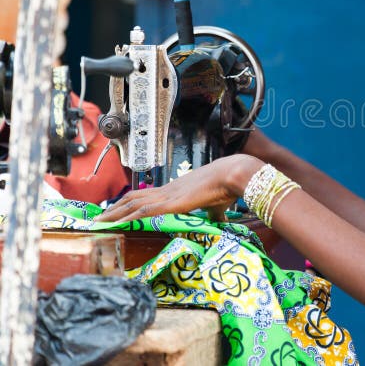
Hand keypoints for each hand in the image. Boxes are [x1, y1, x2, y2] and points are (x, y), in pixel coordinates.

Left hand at [96, 154, 263, 222]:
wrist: (232, 174)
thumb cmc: (227, 187)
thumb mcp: (218, 205)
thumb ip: (215, 214)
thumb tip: (221, 222)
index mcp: (176, 190)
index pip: (147, 196)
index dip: (131, 202)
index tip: (119, 209)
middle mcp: (167, 191)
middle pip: (134, 197)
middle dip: (116, 207)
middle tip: (99, 216)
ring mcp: (167, 196)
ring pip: (133, 204)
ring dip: (114, 213)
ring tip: (98, 221)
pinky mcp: (170, 203)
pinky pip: (143, 211)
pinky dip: (126, 217)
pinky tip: (115, 223)